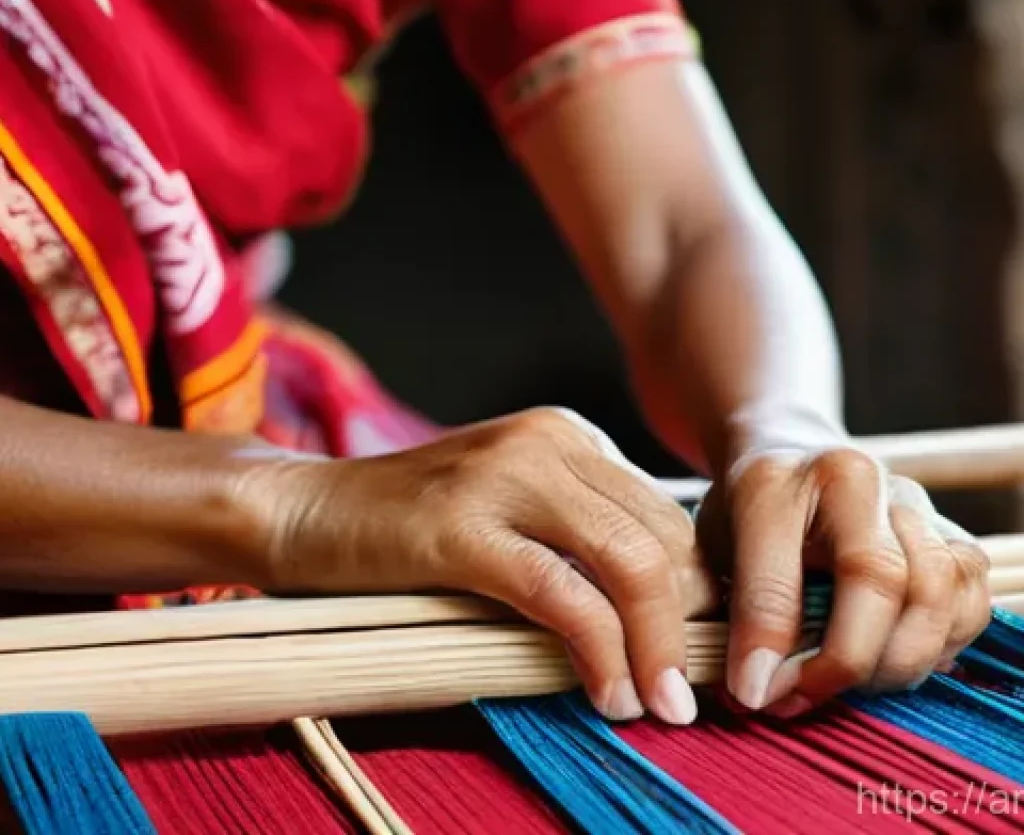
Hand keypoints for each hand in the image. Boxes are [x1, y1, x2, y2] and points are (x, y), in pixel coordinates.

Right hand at [249, 408, 716, 723]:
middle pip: (661, 537)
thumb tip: (663, 608)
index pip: (666, 514)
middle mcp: (548, 441)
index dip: (696, 591)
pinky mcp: (461, 526)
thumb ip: (578, 533)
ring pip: (627, 561)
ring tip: (657, 703)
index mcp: (567, 435)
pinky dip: (599, 652)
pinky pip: (561, 595)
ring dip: (656, 645)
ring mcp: (504, 477)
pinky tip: (607, 694)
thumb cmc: (414, 524)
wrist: (310, 510)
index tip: (699, 651)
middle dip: (688, 625)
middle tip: (686, 690)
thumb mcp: (512, 507)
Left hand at [695, 448, 990, 716]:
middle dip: (843, 660)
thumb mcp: (712, 547)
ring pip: (935, 593)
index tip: (750, 692)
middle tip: (797, 697)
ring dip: (894, 661)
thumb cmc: (748, 513)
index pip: (778, 571)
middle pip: (878, 579)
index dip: (766, 642)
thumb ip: (730, 607)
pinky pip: (969, 605)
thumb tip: (755, 690)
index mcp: (775, 479)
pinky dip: (936, 647)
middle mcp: (856, 479)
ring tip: (842, 682)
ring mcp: (913, 504)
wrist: (790, 458)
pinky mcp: (953, 535)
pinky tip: (888, 657)